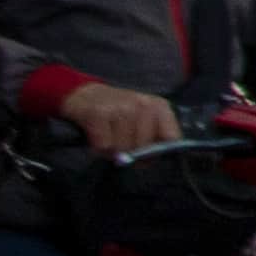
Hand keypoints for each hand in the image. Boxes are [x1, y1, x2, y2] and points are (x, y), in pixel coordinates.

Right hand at [58, 82, 181, 155]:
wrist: (84, 94)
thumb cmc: (117, 112)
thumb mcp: (142, 120)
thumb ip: (152, 138)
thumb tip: (149, 161)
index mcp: (159, 106)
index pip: (172, 138)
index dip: (159, 152)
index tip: (147, 156)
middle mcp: (143, 105)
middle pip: (144, 147)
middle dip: (130, 153)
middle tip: (120, 144)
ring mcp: (122, 108)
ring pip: (123, 148)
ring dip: (112, 150)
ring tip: (108, 138)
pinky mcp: (100, 113)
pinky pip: (104, 146)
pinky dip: (98, 147)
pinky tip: (97, 136)